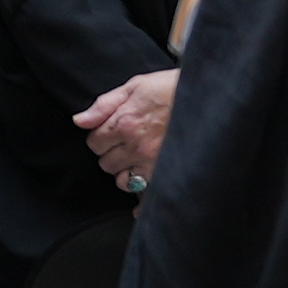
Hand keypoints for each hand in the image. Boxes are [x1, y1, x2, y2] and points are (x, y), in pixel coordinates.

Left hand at [74, 70, 174, 190]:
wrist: (208, 97)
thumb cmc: (173, 89)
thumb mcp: (135, 86)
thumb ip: (104, 105)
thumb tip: (80, 120)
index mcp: (124, 124)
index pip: (94, 143)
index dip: (100, 138)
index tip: (109, 135)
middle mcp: (136, 147)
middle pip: (107, 163)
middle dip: (111, 155)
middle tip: (124, 146)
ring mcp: (153, 162)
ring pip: (124, 181)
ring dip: (125, 173)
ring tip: (136, 162)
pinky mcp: (169, 173)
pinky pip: (147, 194)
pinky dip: (142, 197)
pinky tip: (139, 202)